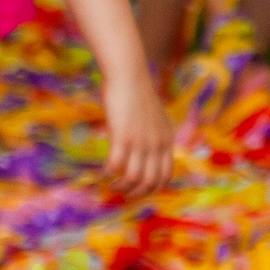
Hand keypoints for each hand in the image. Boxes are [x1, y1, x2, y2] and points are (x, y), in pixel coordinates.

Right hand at [103, 72, 173, 194]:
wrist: (130, 77)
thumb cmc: (139, 96)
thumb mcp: (157, 119)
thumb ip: (157, 137)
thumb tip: (152, 153)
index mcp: (167, 141)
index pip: (166, 176)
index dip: (153, 188)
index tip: (139, 189)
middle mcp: (156, 144)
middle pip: (150, 181)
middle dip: (136, 192)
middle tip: (123, 192)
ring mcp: (140, 141)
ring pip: (133, 178)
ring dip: (121, 187)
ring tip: (112, 186)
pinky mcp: (123, 137)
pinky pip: (116, 165)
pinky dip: (108, 174)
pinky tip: (102, 173)